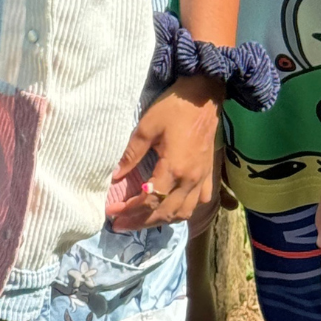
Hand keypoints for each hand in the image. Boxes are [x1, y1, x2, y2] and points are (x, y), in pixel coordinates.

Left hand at [108, 75, 222, 229]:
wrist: (204, 96)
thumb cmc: (173, 108)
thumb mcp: (146, 128)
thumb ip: (131, 154)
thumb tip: (114, 175)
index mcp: (174, 169)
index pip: (149, 200)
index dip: (129, 210)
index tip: (111, 213)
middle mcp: (190, 180)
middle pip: (165, 213)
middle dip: (141, 221)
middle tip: (120, 224)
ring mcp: (202, 179)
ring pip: (184, 212)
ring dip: (161, 220)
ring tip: (141, 220)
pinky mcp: (208, 174)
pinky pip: (198, 202)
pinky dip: (183, 210)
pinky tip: (170, 208)